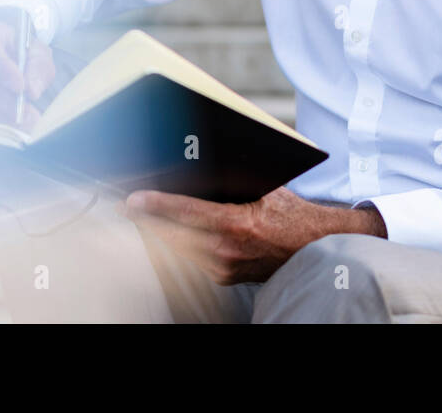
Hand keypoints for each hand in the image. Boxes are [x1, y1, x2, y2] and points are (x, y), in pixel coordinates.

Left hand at [122, 186, 385, 284]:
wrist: (313, 247)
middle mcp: (228, 250)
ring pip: (178, 249)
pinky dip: (175, 244)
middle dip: (147, 219)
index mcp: (237, 223)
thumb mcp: (264, 187)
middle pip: (173, 234)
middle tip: (128, 206)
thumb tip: (199, 164)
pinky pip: (190, 259)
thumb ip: (232, 179)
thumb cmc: (290, 213)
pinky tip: (165, 232)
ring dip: (158, 232)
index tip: (133, 200)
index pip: (186, 212)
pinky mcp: (225, 277)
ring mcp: (225, 267)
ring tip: (140, 216)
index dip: (156, 206)